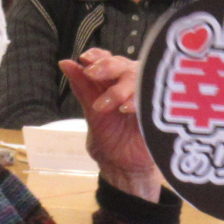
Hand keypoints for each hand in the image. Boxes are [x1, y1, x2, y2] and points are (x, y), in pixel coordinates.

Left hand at [58, 50, 163, 200]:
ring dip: (122, 87)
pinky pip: (153, 99)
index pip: (108, 59)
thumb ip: (82, 87)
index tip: (86, 60)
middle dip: (108, 67)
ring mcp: (146, 96)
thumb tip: (65, 63)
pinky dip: (139, 101)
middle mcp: (131, 84)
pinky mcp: (158, 111)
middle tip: (92, 74)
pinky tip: (127, 109)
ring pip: (140, 79)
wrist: (123, 167)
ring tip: (109, 103)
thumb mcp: (92, 112)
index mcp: (113, 81)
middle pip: (124, 65)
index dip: (98, 56)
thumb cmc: (109, 139)